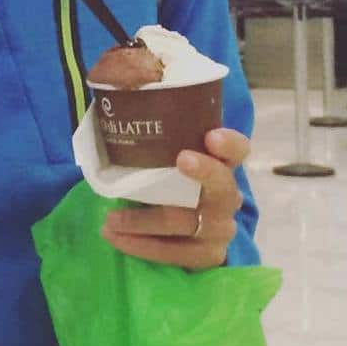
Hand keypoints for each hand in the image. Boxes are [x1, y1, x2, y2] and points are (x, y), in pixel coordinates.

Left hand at [100, 128, 249, 269]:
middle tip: (180, 160)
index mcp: (220, 162)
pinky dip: (143, 247)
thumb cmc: (165, 175)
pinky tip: (116, 239)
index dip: (229, 143)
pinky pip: (177, 254)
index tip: (211, 136)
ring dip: (145, 221)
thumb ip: (150, 127)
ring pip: (188, 222)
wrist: (180, 221)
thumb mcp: (163, 150)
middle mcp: (227, 194)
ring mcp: (221, 227)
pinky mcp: (208, 254)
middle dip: (204, 172)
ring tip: (110, 219)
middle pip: (222, 185)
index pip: (236, 148)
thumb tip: (115, 91)